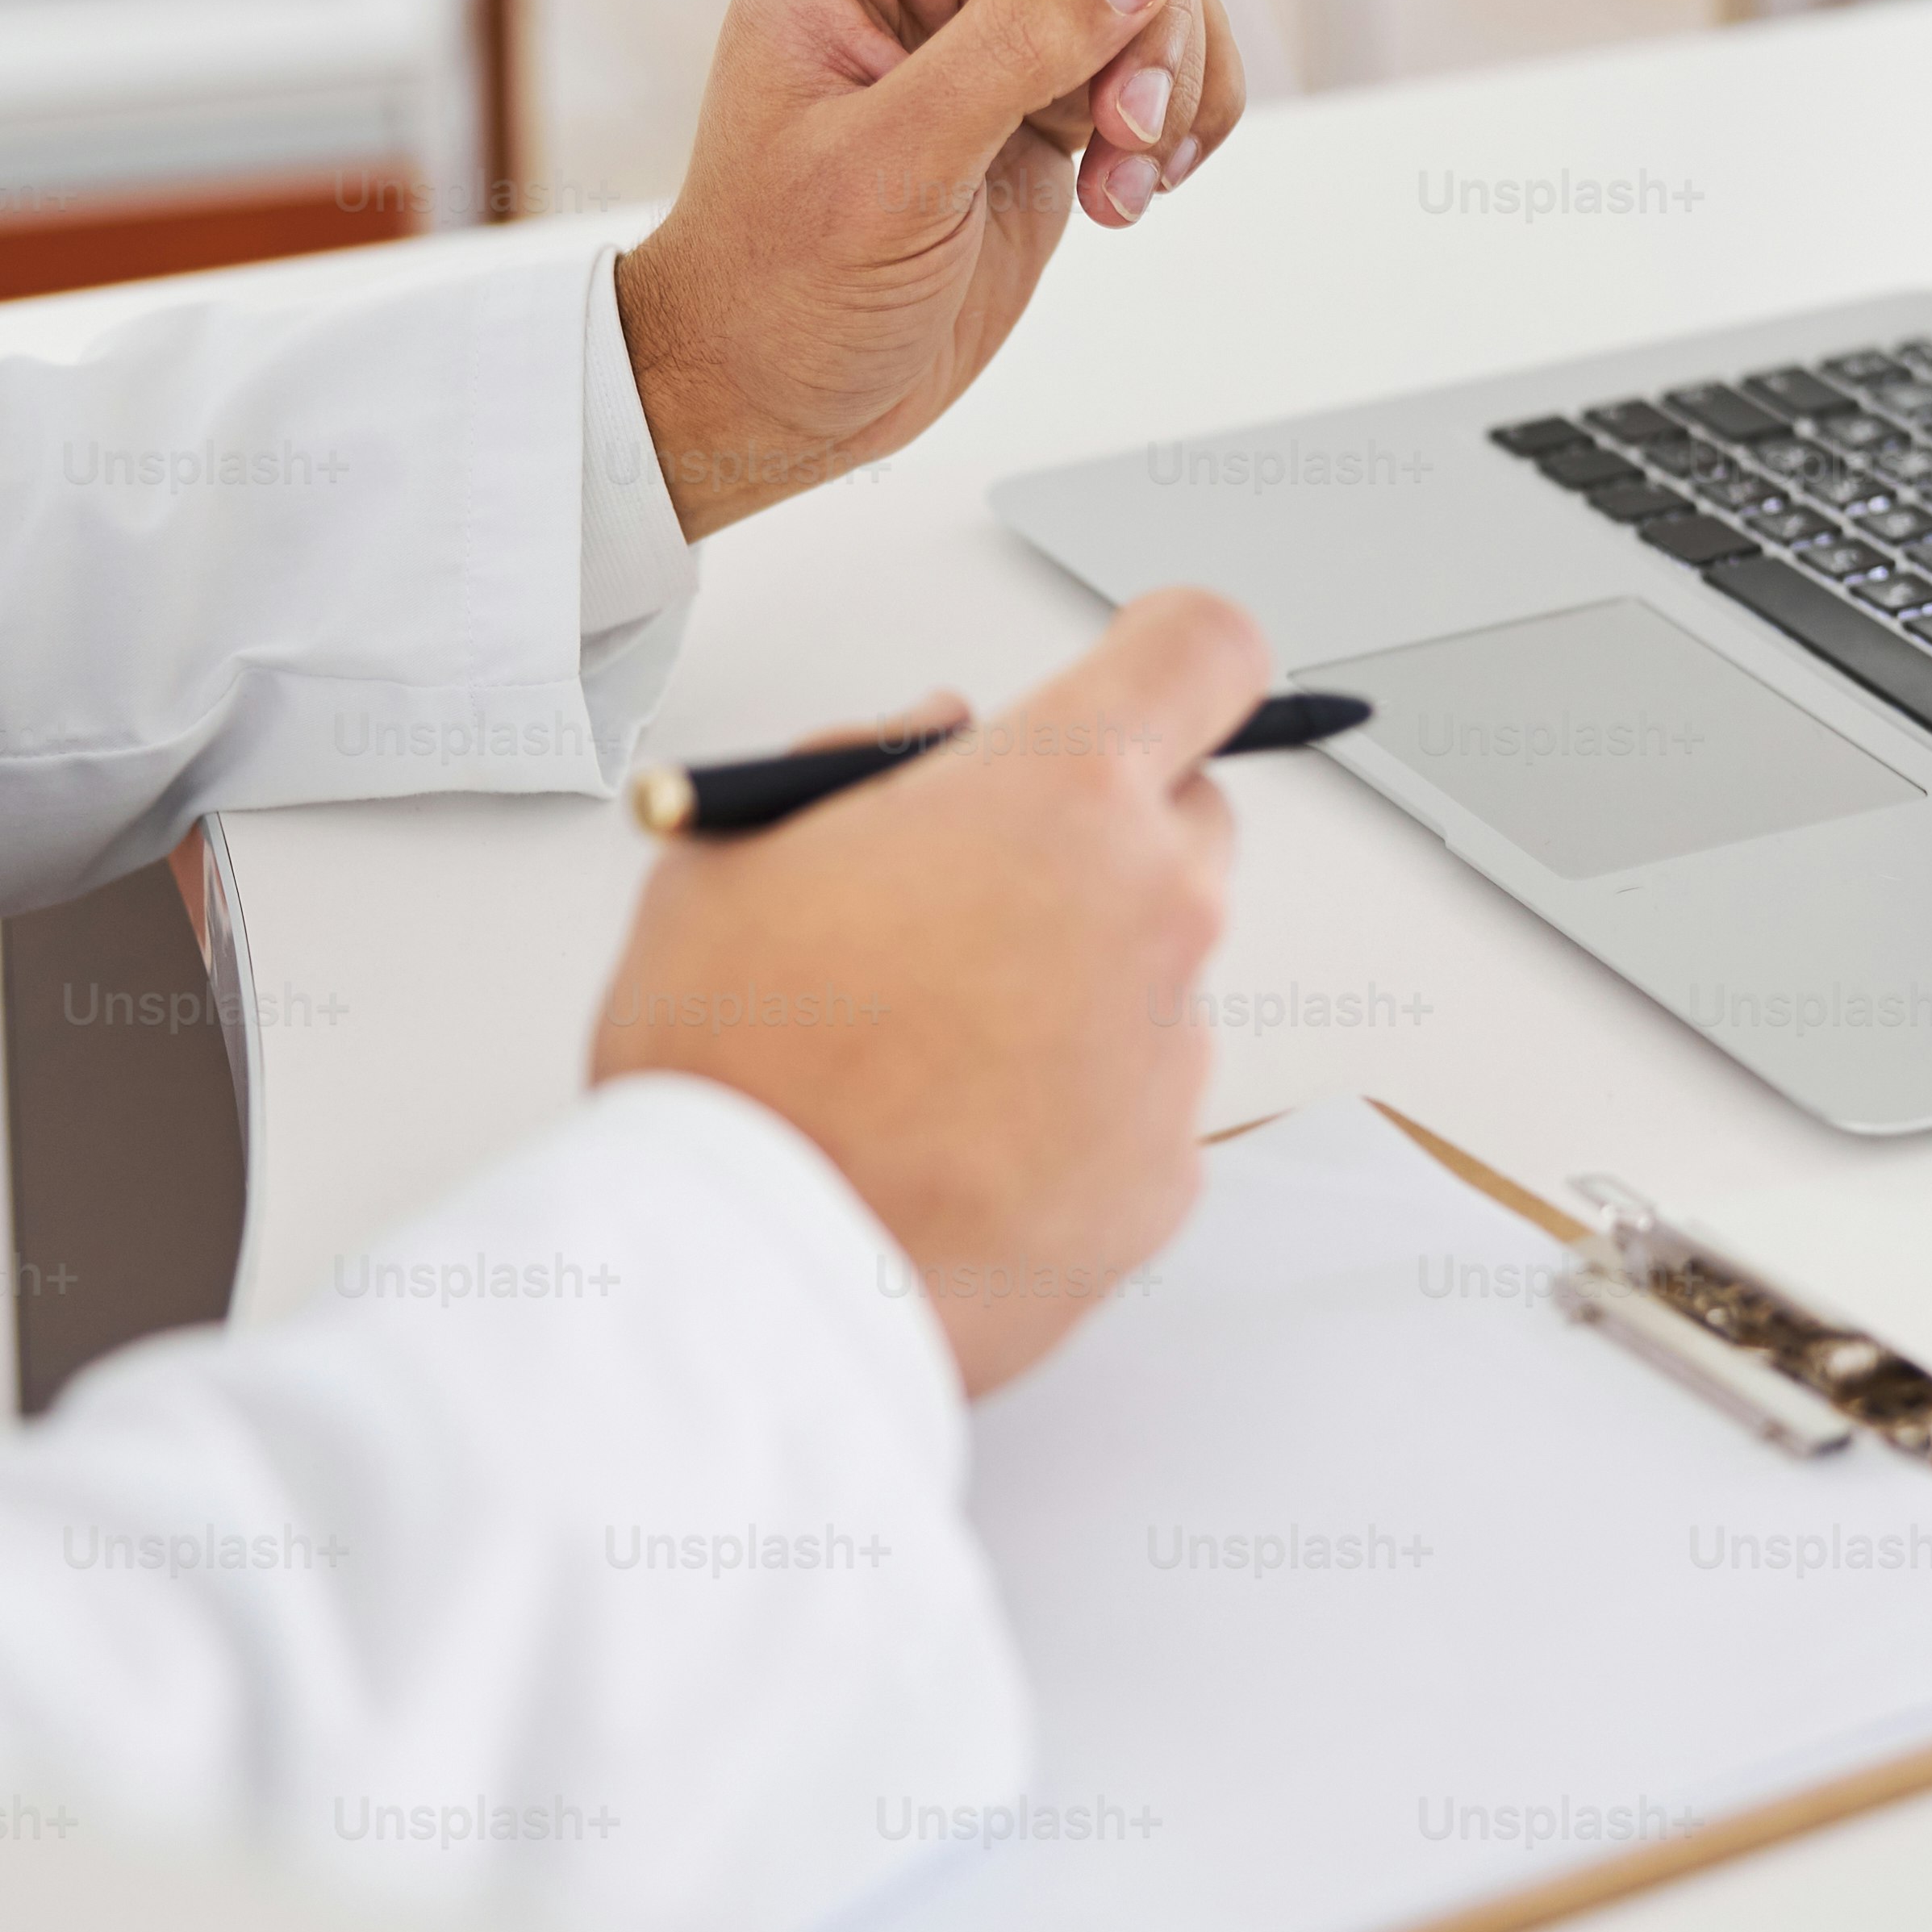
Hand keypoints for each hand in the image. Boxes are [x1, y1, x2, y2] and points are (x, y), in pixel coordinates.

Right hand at [590, 590, 1271, 1393]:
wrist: (745, 1279)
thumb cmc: (730, 1066)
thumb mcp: (735, 848)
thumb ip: (860, 760)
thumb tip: (938, 739)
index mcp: (1059, 794)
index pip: (1202, 653)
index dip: (1170, 659)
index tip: (1140, 681)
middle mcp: (1155, 910)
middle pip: (1188, 820)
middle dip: (1101, 838)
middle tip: (971, 901)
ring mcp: (1175, 1054)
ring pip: (1158, 977)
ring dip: (1075, 990)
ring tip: (927, 1060)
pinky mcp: (1169, 1178)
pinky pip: (1139, 1111)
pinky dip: (1070, 1118)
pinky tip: (954, 1149)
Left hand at [612, 0, 1254, 540]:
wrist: (781, 400)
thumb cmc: (777, 283)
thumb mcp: (886, 167)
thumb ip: (1016, 51)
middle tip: (1114, 118)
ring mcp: (1011, 17)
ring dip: (1174, 79)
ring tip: (1109, 184)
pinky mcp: (1066, 94)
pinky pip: (1185, 59)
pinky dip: (1187, 128)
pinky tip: (1122, 204)